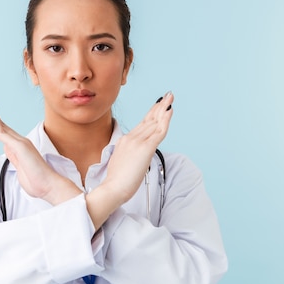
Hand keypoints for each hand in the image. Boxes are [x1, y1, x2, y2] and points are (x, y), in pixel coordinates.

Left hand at [0, 96, 80, 204]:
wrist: (49, 186)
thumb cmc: (38, 181)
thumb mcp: (20, 169)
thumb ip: (13, 158)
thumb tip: (6, 149)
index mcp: (20, 147)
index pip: (5, 131)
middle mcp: (21, 142)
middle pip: (2, 125)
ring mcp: (20, 143)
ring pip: (1, 126)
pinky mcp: (19, 146)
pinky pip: (2, 133)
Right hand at [86, 92, 173, 227]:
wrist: (112, 188)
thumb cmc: (116, 181)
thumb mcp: (121, 163)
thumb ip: (128, 155)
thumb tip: (134, 157)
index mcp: (124, 141)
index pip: (141, 125)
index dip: (151, 114)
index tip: (158, 106)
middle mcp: (130, 138)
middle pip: (148, 120)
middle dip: (159, 107)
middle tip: (168, 95)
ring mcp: (137, 142)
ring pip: (154, 122)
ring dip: (164, 109)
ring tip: (171, 98)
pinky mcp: (145, 148)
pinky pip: (159, 131)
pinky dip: (166, 120)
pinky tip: (170, 111)